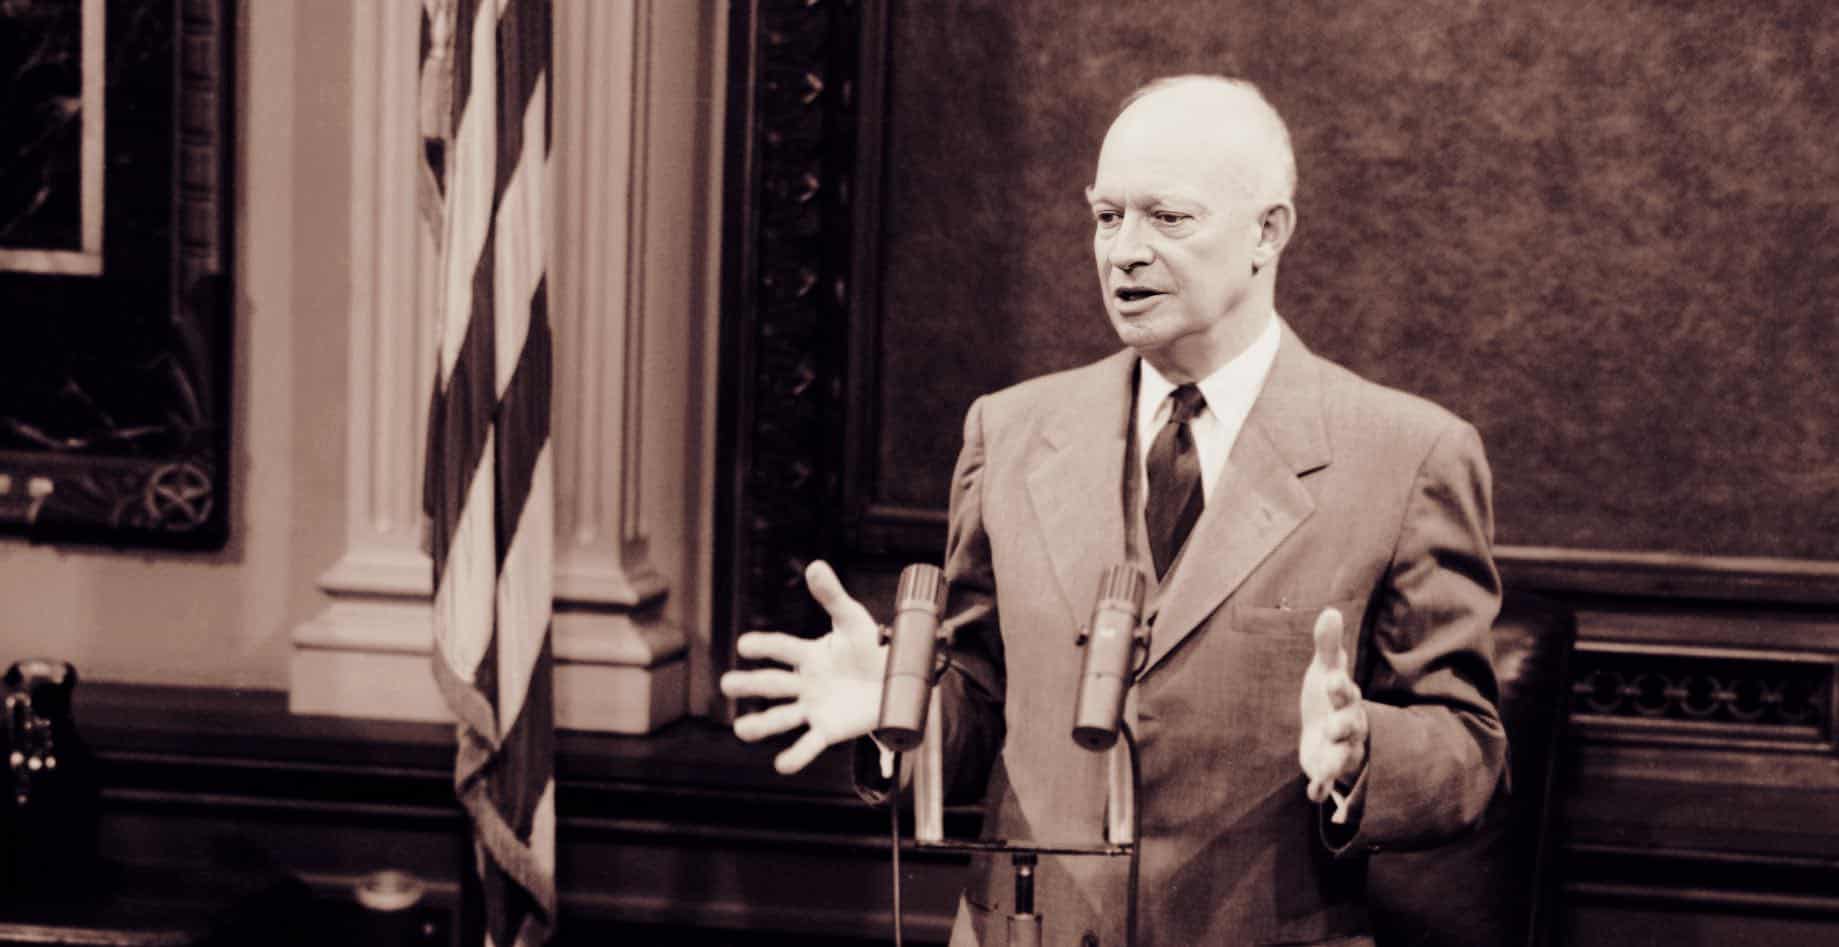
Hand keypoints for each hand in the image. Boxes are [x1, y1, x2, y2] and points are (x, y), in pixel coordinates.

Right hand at [719, 560, 887, 773]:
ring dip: (762, 725)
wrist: (894, 682)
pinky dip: (796, 757)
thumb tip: (814, 566)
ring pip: (782, 717)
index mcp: (808, 655)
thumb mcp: (853, 621)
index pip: (783, 648)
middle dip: (751, 684)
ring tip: (741, 730)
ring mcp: (813, 708)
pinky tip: (781, 764)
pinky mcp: (828, 731)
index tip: (745, 644)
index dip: (765, 646)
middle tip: (727, 684)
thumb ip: (832, 596)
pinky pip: (809, 745)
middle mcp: (804, 683)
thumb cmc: (869, 648)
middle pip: (774, 684)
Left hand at [1299, 607, 1366, 803]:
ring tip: (1325, 769)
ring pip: (1345, 758)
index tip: (1332, 678)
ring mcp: (1340, 751)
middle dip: (1344, 724)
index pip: (1347, 692)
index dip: (1340, 686)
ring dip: (1336, 763)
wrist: (1327, 732)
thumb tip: (1330, 610)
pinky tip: (1313, 794)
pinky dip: (1321, 789)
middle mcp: (1349, 726)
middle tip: (1334, 724)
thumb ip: (1327, 645)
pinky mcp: (1326, 770)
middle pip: (1351, 726)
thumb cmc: (1328, 697)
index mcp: (1347, 700)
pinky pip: (1327, 783)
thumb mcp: (1325, 671)